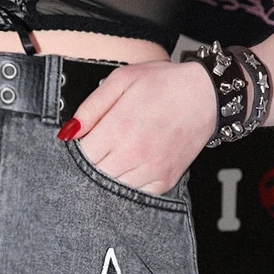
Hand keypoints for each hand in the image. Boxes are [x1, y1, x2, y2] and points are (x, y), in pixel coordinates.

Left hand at [59, 60, 217, 194]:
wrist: (206, 95)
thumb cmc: (163, 84)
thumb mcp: (122, 80)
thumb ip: (91, 107)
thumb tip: (68, 133)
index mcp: (119, 128)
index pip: (82, 156)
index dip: (80, 150)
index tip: (87, 140)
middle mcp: (133, 155)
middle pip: (94, 176)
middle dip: (92, 164)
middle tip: (104, 146)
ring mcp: (150, 171)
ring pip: (113, 188)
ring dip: (110, 175)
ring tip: (121, 152)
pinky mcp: (163, 182)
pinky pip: (135, 194)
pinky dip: (129, 184)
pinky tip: (134, 164)